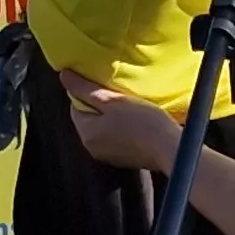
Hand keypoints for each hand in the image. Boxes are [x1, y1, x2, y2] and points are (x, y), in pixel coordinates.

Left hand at [57, 68, 180, 173]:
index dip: (89, 92)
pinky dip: (123, 128)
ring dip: (113, 116)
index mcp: (86, 134)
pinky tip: (138, 121)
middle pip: (90, 118)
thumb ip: (86, 89)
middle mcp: (92, 148)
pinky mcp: (124, 159)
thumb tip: (63, 76)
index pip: (76, 105)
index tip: (106, 84)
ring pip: (104, 127)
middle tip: (120, 93)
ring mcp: (108, 156)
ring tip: (131, 106)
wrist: (171, 148)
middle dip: (102, 105)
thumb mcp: (113, 100)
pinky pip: (117, 137)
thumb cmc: (143, 122)